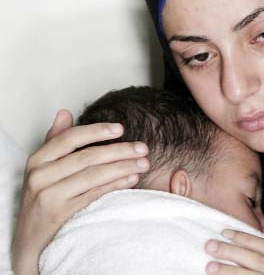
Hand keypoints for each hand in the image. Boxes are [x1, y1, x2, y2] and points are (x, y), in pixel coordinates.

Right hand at [12, 110, 149, 274]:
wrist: (29, 242)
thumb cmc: (42, 200)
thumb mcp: (43, 169)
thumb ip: (55, 141)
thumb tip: (65, 112)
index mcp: (37, 160)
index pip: (70, 138)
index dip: (97, 131)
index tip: (121, 128)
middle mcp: (40, 176)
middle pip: (87, 156)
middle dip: (119, 150)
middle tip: (142, 148)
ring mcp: (49, 196)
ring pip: (93, 175)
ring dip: (123, 167)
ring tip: (143, 163)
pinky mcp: (60, 214)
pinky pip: (94, 195)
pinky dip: (116, 185)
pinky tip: (131, 180)